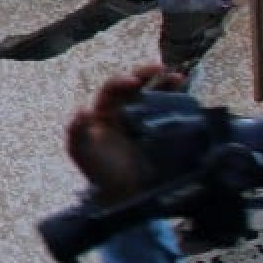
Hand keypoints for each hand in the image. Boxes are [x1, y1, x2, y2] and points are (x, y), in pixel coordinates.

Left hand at [67, 65, 185, 203]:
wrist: (124, 194)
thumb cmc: (99, 171)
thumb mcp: (82, 152)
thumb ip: (77, 131)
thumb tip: (82, 109)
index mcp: (102, 112)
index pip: (111, 90)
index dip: (120, 82)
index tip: (133, 81)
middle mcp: (122, 111)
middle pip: (134, 86)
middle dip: (145, 75)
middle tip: (159, 69)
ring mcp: (142, 119)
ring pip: (153, 94)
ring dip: (165, 83)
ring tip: (177, 78)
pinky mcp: (158, 129)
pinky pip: (167, 109)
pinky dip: (176, 99)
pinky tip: (185, 94)